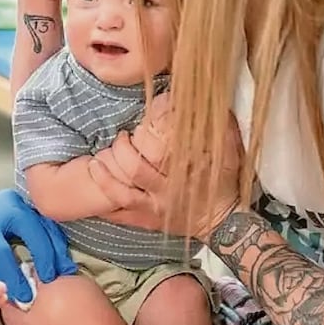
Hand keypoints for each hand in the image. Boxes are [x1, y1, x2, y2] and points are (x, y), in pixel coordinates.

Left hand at [96, 114, 244, 238]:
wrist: (225, 222)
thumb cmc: (224, 185)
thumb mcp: (231, 156)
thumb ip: (223, 130)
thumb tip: (214, 102)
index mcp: (185, 173)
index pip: (160, 150)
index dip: (147, 134)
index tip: (141, 123)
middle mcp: (167, 192)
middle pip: (135, 170)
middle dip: (122, 151)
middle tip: (120, 136)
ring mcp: (155, 209)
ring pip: (122, 193)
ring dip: (104, 178)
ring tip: (94, 161)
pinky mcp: (148, 221)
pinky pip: (121, 215)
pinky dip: (106, 207)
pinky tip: (93, 195)